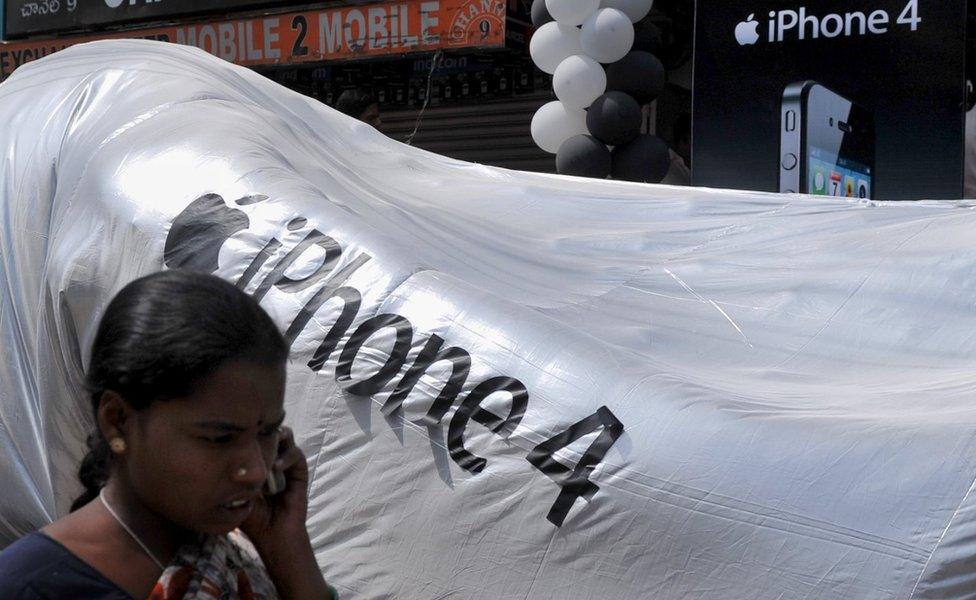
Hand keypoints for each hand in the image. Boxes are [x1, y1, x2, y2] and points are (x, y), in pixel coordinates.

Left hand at [240, 426, 309, 546]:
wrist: (272, 535)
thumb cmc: (251, 517)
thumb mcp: (238, 492)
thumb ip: (235, 474)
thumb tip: (224, 451)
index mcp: (257, 463)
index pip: (255, 438)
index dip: (249, 430)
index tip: (238, 428)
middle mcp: (273, 460)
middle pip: (271, 432)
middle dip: (264, 428)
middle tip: (255, 429)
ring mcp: (287, 464)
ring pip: (286, 438)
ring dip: (278, 437)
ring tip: (269, 442)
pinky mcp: (300, 472)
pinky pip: (297, 455)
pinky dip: (288, 456)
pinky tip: (278, 466)